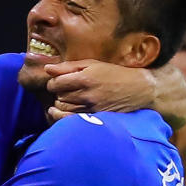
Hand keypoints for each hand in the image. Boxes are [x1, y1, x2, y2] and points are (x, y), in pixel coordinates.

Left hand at [43, 60, 157, 121]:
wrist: (138, 88)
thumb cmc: (114, 74)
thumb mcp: (92, 64)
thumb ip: (68, 67)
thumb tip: (47, 69)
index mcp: (85, 78)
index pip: (56, 83)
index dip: (53, 83)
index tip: (58, 82)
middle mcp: (87, 94)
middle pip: (58, 97)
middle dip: (58, 94)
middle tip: (65, 91)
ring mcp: (92, 108)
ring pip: (63, 110)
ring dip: (62, 105)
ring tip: (68, 100)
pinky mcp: (96, 119)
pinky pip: (72, 121)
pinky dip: (64, 118)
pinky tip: (62, 114)